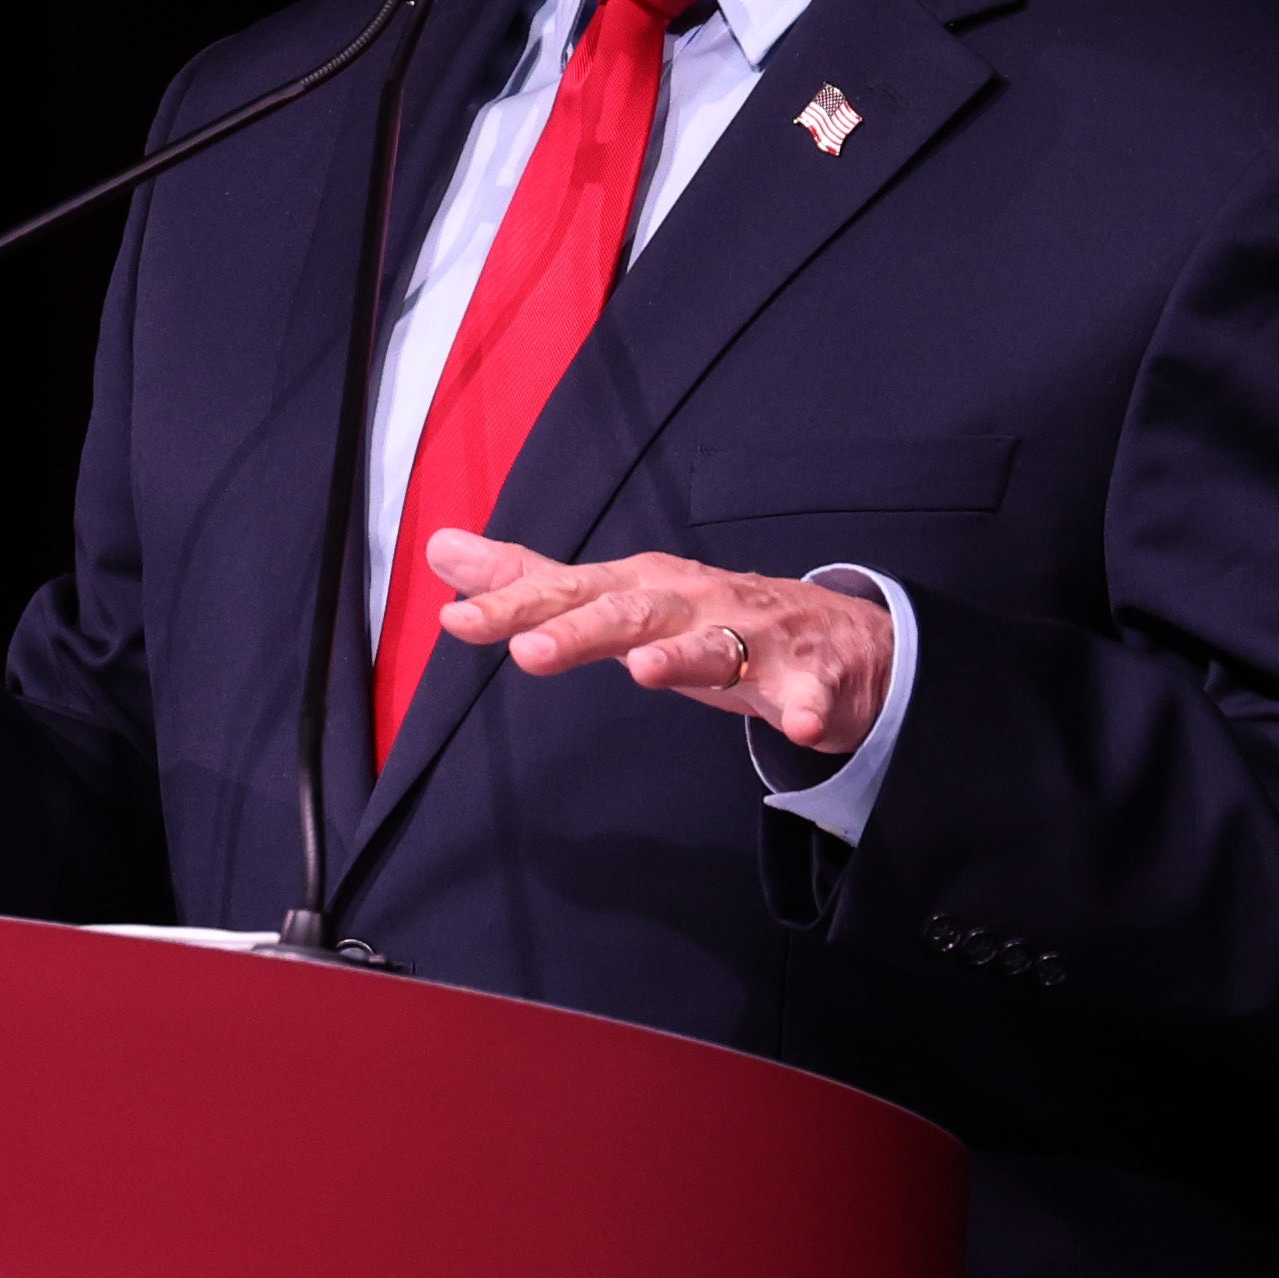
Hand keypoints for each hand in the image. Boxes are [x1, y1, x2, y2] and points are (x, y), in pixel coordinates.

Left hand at [427, 531, 893, 754]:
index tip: (457, 622)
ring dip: (684, 656)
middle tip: (529, 651)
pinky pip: (809, 695)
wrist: (838, 638)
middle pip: (632, 615)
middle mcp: (693, 604)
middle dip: (582, 629)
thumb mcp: (618, 598)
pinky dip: (809, 708)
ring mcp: (754, 639)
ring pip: (717, 646)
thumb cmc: (712, 615)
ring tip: (646, 670)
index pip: (569, 594)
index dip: (515, 607)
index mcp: (643, 589)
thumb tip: (440, 551)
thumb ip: (531, 582)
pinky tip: (804, 726)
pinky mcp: (808, 678)